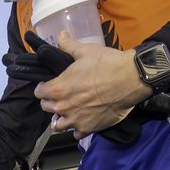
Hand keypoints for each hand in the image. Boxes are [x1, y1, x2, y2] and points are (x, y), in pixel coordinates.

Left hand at [33, 31, 151, 138]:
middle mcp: (63, 107)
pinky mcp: (89, 128)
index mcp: (58, 88)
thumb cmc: (107, 64)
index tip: (50, 85)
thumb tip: (60, 35)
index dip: (43, 87)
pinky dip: (78, 129)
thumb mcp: (85, 51)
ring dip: (61, 118)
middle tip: (61, 96)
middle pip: (47, 108)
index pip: (39, 92)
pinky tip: (83, 121)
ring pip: (58, 125)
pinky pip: (76, 134)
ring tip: (69, 112)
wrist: (131, 79)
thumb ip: (68, 45)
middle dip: (52, 101)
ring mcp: (76, 120)